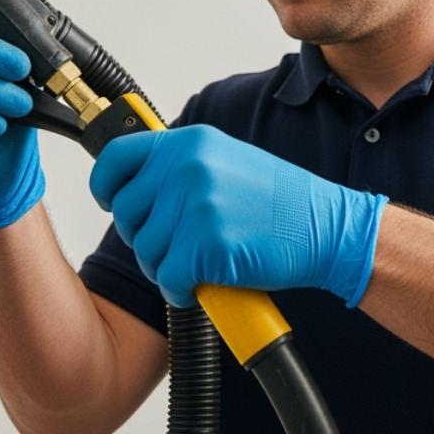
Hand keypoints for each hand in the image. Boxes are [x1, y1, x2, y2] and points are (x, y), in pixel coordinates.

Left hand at [89, 125, 387, 308]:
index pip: (116, 158)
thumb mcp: (227, 162)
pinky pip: (168, 279)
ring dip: (167, 266)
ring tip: (202, 261)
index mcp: (189, 143)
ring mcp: (197, 205)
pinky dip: (182, 290)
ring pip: (146, 251)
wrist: (327, 228)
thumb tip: (136, 184)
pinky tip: (206, 282)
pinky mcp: (206, 245)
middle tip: (180, 245)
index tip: (112, 201)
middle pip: (126, 213)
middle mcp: (187, 168)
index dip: (106, 186)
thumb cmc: (281, 204)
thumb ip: (182, 167)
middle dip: (147, 237)